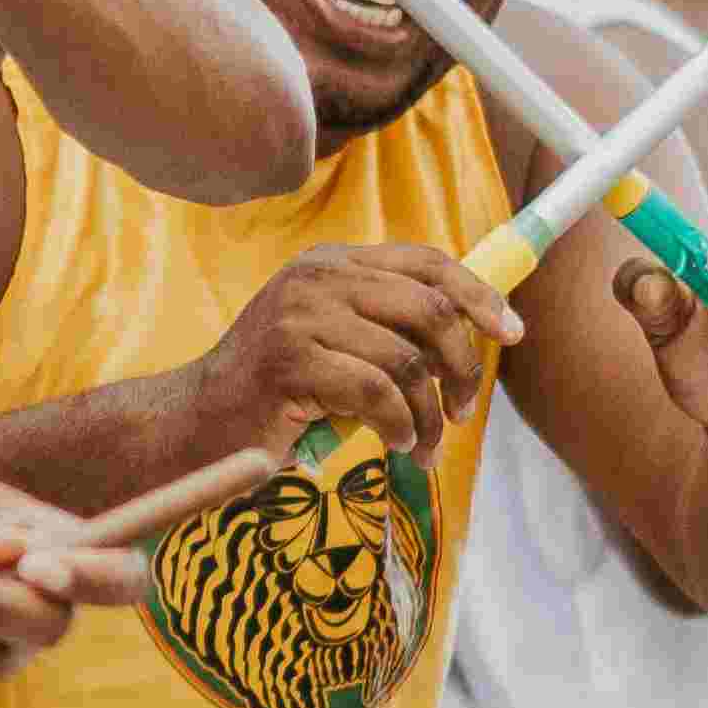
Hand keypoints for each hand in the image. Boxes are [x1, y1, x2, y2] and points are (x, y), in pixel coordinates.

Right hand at [184, 238, 520, 471]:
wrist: (196, 423)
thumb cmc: (274, 393)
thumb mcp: (333, 341)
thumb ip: (385, 327)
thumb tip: (467, 335)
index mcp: (332, 263)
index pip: (427, 262)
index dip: (479, 295)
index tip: (511, 332)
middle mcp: (318, 278)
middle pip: (429, 309)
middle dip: (462, 365)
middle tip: (461, 411)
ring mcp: (300, 316)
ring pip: (407, 360)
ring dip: (427, 414)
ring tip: (421, 445)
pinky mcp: (290, 362)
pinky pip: (376, 394)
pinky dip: (399, 426)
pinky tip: (396, 444)